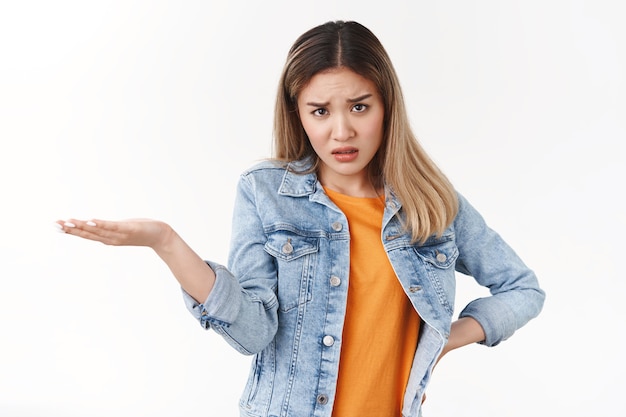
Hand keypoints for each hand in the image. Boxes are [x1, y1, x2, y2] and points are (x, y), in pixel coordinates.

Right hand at [56, 218, 172, 250]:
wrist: (161, 236)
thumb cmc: (141, 231)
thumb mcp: (122, 229)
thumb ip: (109, 228)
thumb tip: (97, 224)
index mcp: (108, 238)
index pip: (86, 234)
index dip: (71, 231)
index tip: (56, 226)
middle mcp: (111, 238)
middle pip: (88, 234)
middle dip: (71, 229)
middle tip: (55, 225)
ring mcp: (119, 234)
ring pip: (97, 231)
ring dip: (82, 226)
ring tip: (68, 222)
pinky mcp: (128, 229)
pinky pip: (112, 226)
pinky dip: (101, 224)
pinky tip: (90, 221)